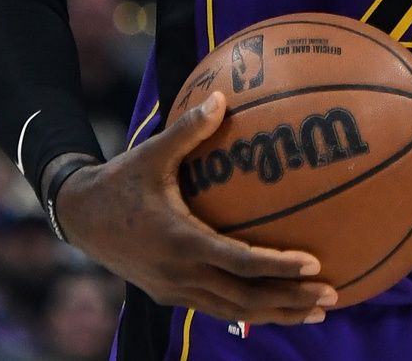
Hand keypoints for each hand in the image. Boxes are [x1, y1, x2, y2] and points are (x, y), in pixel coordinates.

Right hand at [54, 92, 339, 324]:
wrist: (78, 216)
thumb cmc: (119, 180)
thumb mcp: (151, 153)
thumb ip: (188, 129)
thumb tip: (221, 97)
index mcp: (181, 241)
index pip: (240, 261)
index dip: (278, 266)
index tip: (314, 263)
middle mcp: (180, 273)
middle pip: (245, 298)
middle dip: (290, 301)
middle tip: (333, 296)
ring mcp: (175, 289)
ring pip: (234, 311)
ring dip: (277, 313)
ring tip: (317, 310)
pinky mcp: (171, 293)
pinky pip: (219, 308)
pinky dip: (252, 310)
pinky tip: (278, 306)